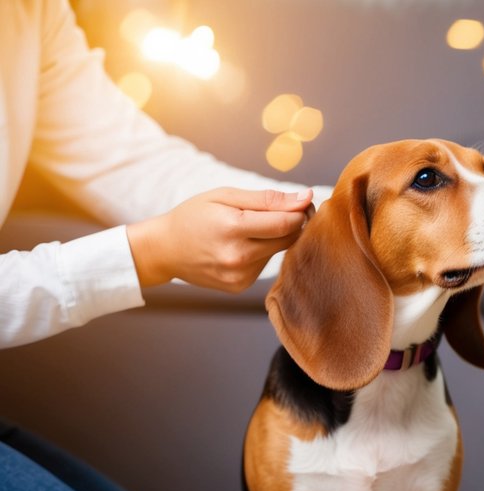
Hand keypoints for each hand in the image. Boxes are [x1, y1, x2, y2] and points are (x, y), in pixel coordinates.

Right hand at [126, 188, 313, 291]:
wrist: (164, 249)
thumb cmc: (193, 216)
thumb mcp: (225, 197)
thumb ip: (267, 199)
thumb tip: (305, 198)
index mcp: (233, 228)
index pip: (286, 223)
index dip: (301, 212)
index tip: (303, 203)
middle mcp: (238, 257)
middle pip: (288, 240)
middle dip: (293, 224)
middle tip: (285, 211)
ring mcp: (239, 276)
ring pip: (278, 253)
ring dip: (274, 239)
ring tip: (249, 229)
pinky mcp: (239, 286)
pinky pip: (264, 266)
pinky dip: (261, 254)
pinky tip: (241, 247)